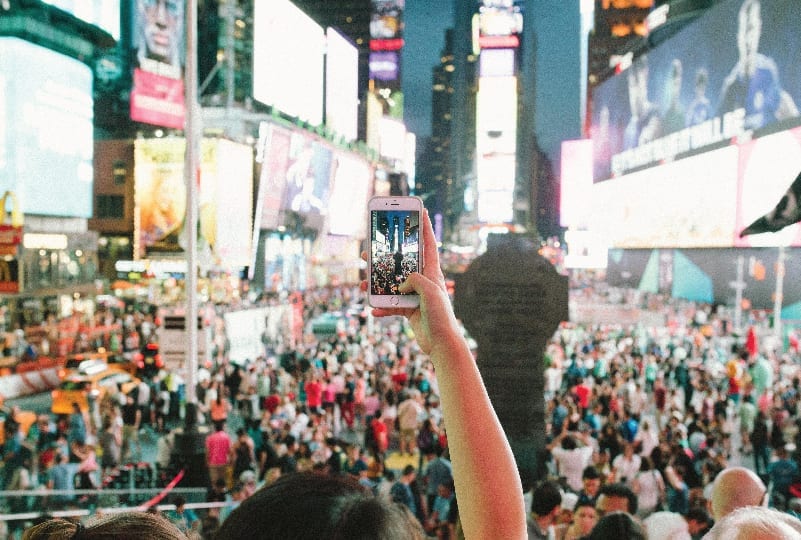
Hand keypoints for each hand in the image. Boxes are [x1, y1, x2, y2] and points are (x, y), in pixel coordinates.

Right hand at [361, 209, 456, 355]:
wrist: (441, 344)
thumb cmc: (441, 316)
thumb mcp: (429, 291)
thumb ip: (414, 279)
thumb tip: (400, 283)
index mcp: (432, 272)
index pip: (428, 244)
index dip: (425, 227)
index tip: (420, 210)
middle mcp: (423, 281)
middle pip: (402, 263)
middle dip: (385, 256)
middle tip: (370, 250)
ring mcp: (414, 295)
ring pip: (391, 284)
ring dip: (376, 283)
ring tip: (363, 283)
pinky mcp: (408, 310)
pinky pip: (390, 305)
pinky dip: (381, 307)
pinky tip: (372, 310)